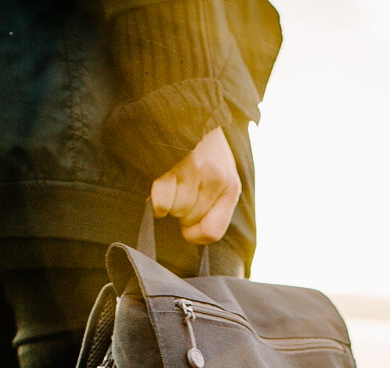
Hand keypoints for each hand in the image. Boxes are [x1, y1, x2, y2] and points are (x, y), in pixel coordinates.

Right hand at [150, 127, 239, 244]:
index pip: (212, 232)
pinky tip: (161, 186)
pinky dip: (158, 202)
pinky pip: (162, 203)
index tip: (187, 227)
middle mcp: (217, 179)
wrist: (189, 110)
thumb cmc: (204, 148)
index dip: (195, 235)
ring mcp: (195, 171)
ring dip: (170, 203)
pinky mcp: (174, 165)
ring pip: (176, 212)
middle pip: (190, 221)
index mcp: (231, 186)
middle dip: (181, 212)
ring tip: (173, 182)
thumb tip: (194, 234)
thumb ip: (215, 203)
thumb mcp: (222, 174)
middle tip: (180, 191)